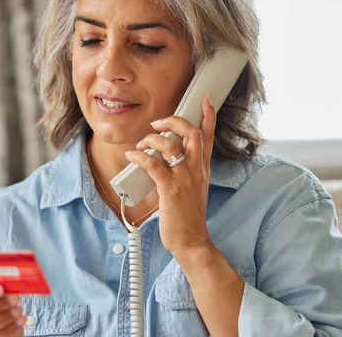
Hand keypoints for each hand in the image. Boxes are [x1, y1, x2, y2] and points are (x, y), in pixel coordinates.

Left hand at [125, 95, 215, 257]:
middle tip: (158, 123)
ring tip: (140, 145)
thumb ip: (186, 171)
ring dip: (151, 139)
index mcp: (202, 168)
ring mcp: (184, 178)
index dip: (208, 115)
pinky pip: (153, 165)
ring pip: (170, 144)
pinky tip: (132, 157)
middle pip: (192, 132)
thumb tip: (165, 158)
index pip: (209, 136)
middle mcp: (196, 170)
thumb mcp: (193, 189)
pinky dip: (139, 157)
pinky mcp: (170, 189)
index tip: (205, 99)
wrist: (192, 241)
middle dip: (174, 120)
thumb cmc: (188, 217)